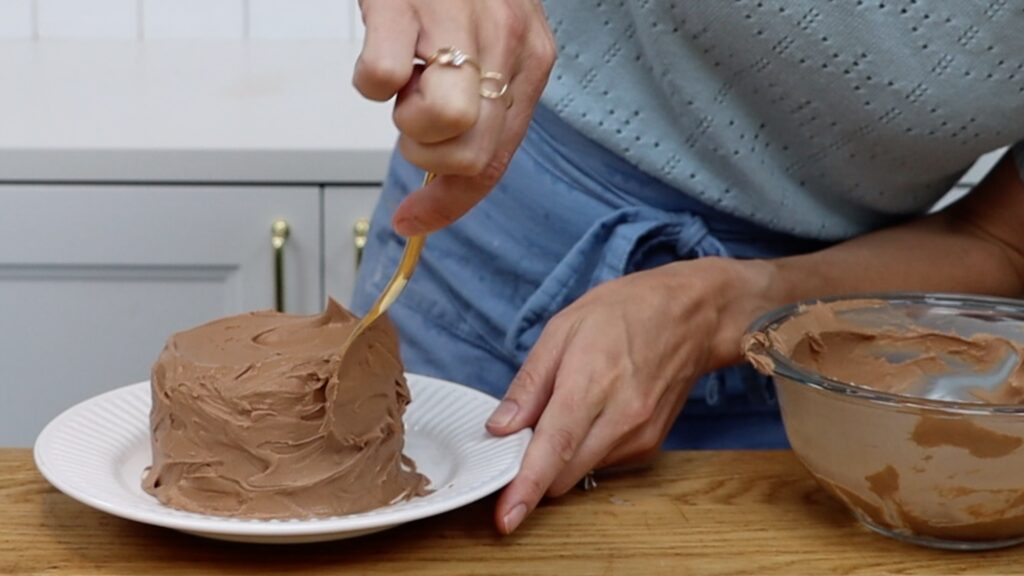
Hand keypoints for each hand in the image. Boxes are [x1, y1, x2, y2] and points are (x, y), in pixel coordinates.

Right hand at [353, 0, 555, 236]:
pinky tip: (379, 50)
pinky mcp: (403, 1)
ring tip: (403, 80)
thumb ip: (481, 107)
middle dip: (429, 155)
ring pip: (444, 123)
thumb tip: (441, 183)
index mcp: (530, 58)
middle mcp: (507, 40)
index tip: (412, 221)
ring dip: (405, 121)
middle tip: (414, 114)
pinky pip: (381, 79)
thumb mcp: (488, 46)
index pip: (497, 161)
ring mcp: (458, 18)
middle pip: (472, 155)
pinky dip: (369, 80)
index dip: (451, 204)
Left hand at [485, 257, 776, 533]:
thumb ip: (530, 384)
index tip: (505, 519)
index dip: (526, 488)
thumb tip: (500, 428)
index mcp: (591, 385)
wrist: (692, 316)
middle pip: (563, 475)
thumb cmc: (624, 312)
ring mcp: (639, 436)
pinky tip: (591, 414)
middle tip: (519, 437)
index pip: (554, 449)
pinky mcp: (650, 445)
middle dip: (533, 470)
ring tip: (566, 409)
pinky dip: (584, 451)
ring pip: (581, 473)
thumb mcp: (563, 330)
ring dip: (560, 459)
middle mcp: (621, 419)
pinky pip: (602, 463)